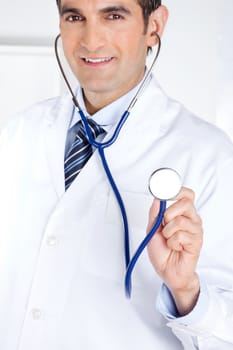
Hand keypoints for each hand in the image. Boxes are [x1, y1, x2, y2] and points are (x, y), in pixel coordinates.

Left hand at [147, 187, 202, 315]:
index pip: (187, 194)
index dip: (177, 190)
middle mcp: (192, 219)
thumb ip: (155, 214)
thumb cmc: (163, 251)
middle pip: (185, 203)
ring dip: (168, 232)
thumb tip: (157, 199)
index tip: (165, 192)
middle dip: (168, 213)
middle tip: (164, 225)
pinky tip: (175, 247)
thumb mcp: (152, 229)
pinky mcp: (196, 242)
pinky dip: (171, 243)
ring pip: (180, 220)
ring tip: (169, 239)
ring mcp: (196, 231)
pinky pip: (180, 235)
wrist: (167, 272)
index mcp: (183, 214)